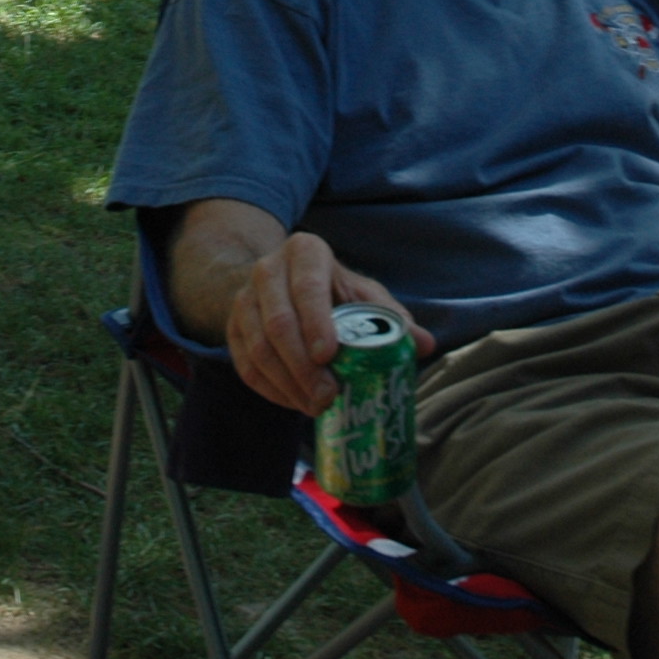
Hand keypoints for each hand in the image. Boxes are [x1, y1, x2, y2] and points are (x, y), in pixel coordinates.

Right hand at [224, 231, 435, 415]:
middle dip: (303, 366)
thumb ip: (392, 317)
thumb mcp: (362, 294)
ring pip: (258, 348)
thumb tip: (426, 345)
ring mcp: (244, 300)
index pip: (307, 286)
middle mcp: (267, 270)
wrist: (280, 284)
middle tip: (328, 397)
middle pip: (278, 321)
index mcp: (304, 252)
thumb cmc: (333, 292)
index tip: (329, 356)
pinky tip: (296, 402)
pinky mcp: (232, 328)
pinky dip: (271, 390)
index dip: (316, 322)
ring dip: (287, 384)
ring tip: (315, 407)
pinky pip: (246, 365)